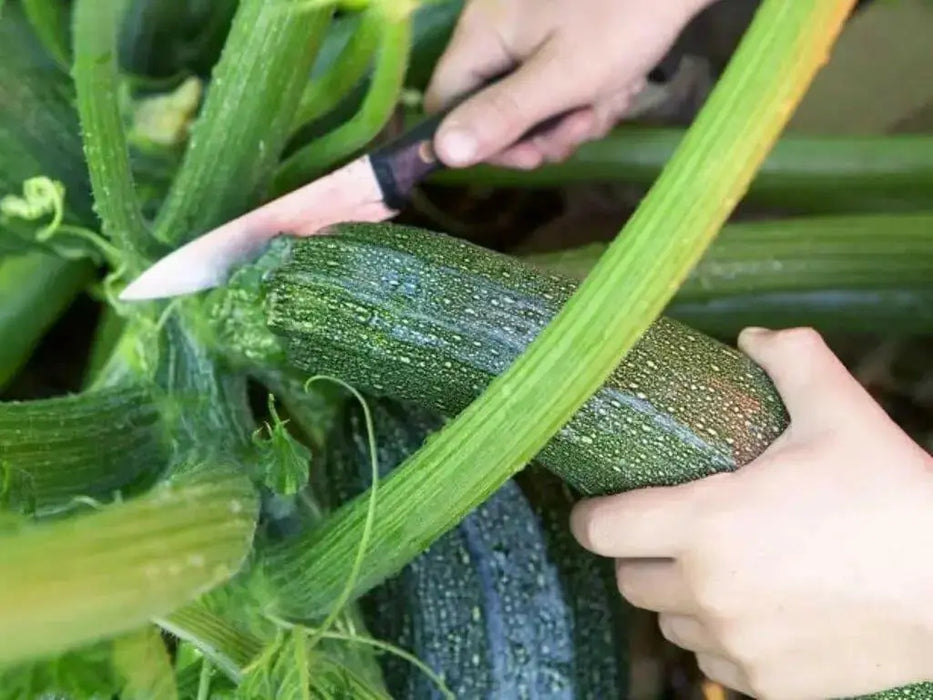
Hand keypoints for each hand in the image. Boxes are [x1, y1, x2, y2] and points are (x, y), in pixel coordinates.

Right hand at [424, 0, 711, 168]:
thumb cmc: (619, 17)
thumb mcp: (562, 77)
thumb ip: (502, 115)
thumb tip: (442, 153)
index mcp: (481, 36)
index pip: (446, 104)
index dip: (478, 141)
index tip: (527, 155)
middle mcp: (496, 32)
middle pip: (494, 109)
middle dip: (542, 131)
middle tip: (582, 126)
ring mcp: (530, 31)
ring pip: (534, 103)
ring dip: (574, 116)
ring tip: (609, 101)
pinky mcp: (562, 33)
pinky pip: (560, 83)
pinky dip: (590, 93)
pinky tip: (619, 84)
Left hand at [570, 326, 932, 698]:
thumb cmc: (895, 498)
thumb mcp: (841, 411)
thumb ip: (790, 359)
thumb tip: (752, 336)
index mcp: (705, 523)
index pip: (602, 529)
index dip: (591, 515)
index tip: (600, 506)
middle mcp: (707, 591)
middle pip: (628, 578)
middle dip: (638, 553)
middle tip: (669, 530)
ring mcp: (736, 643)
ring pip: (669, 622)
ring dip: (677, 595)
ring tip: (712, 568)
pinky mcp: (767, 683)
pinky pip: (713, 661)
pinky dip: (719, 636)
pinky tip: (750, 608)